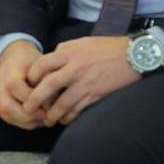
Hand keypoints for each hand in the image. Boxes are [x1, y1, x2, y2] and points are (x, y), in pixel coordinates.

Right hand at [0, 40, 45, 129]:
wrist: (14, 55)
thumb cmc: (31, 61)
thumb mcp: (43, 66)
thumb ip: (48, 85)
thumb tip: (51, 107)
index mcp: (10, 71)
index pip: (22, 94)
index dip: (38, 103)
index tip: (51, 106)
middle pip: (8, 108)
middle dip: (29, 117)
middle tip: (45, 117)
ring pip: (6, 115)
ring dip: (25, 122)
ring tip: (40, 119)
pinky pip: (5, 115)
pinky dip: (20, 121)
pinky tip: (32, 118)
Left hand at [23, 36, 138, 126]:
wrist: (134, 55)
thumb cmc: (108, 47)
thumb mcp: (82, 42)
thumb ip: (65, 50)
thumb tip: (51, 57)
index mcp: (69, 53)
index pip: (41, 65)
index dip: (32, 77)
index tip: (29, 85)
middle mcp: (74, 68)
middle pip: (47, 86)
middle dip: (35, 100)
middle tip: (28, 109)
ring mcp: (85, 83)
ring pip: (62, 103)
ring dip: (52, 114)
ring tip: (47, 121)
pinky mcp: (97, 95)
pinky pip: (79, 109)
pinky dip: (70, 117)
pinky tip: (65, 120)